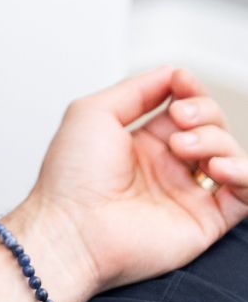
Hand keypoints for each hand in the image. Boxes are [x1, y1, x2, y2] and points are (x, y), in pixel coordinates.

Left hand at [22, 66, 247, 292]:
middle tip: (179, 120)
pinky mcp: (206, 220)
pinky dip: (243, 173)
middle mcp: (168, 165)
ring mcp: (188, 192)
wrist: (73, 228)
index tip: (181, 82)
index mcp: (141, 140)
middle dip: (204, 112)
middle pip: (212, 125)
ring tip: (186, 149)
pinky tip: (216, 167)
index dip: (189, 90)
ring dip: (217, 140)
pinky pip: (246, 192)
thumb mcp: (93, 113)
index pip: (184, 106)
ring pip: (231, 154)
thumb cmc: (71, 176)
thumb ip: (135, 90)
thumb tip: (169, 72)